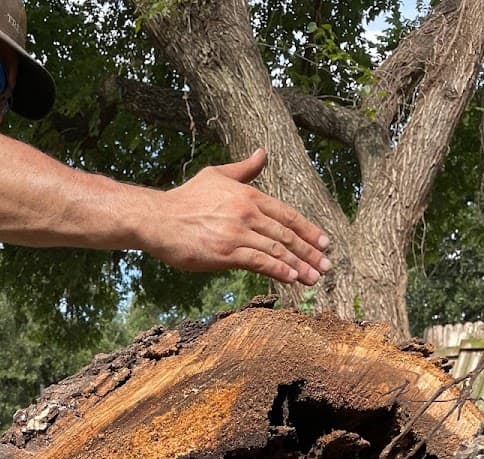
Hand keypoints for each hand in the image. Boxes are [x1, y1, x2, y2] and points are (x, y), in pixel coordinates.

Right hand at [153, 149, 331, 284]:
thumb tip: (262, 153)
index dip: (309, 229)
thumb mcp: (216, 175)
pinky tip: (292, 279)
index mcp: (249, 195)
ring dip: (300, 265)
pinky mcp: (225, 253)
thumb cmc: (185, 199)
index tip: (324, 242)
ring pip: (278, 250)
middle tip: (327, 265)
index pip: (287, 214)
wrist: (158, 219)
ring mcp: (237, 233)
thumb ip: (244, 169)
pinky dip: (279, 271)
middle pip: (287, 234)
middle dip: (310, 251)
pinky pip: (260, 262)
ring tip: (315, 277)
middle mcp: (248, 213)